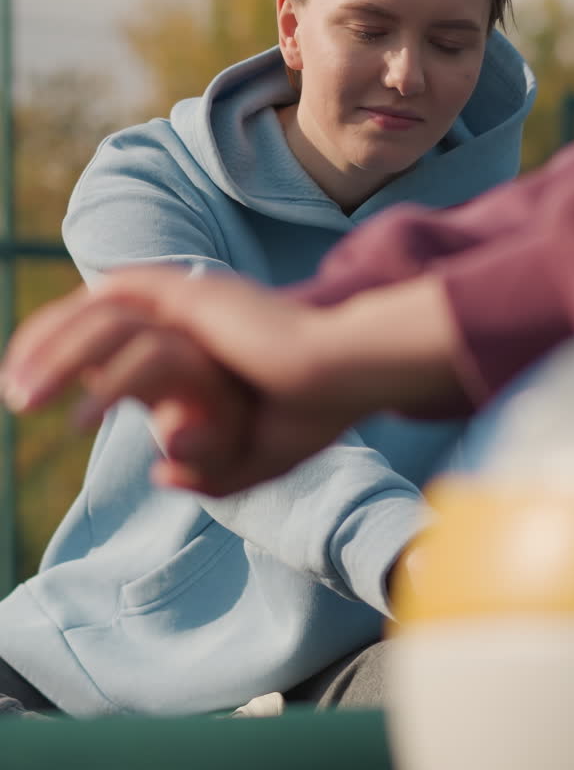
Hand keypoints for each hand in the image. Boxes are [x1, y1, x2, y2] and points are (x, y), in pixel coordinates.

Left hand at [1, 266, 465, 491]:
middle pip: (94, 318)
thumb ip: (208, 465)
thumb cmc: (313, 414)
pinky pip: (113, 318)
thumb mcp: (253, 456)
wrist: (344, 377)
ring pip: (94, 317)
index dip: (73, 356)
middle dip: (45, 349)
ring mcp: (186, 303)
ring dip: (49, 352)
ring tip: (20, 398)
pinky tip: (66, 394)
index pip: (119, 335)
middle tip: (15, 393)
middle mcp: (186, 315)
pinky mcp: (187, 301)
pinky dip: (78, 344)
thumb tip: (164, 468)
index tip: (39, 387)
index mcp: (200, 340)